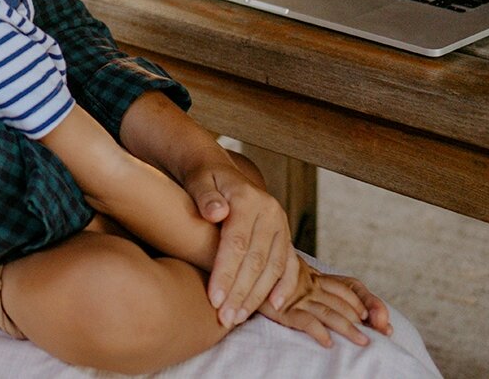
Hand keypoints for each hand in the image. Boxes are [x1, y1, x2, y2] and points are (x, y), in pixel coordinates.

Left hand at [180, 159, 296, 327]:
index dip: (226, 273)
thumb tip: (216, 213)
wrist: (218, 171)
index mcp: (247, 199)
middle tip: (224, 318)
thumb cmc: (203, 180)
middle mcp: (269, 212)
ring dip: (257, 296)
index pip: (237, 243)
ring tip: (237, 317)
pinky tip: (275, 306)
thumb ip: (205, 197)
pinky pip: (290, 264)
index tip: (214, 299)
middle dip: (240, 292)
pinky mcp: (284, 235)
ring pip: (273, 267)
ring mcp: (280, 224)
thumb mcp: (199, 180)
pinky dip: (285, 286)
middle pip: (256, 260)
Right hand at [256, 259, 393, 348]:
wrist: (234, 269)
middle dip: (362, 320)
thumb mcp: (288, 279)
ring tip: (363, 342)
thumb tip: (320, 307)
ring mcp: (296, 296)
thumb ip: (306, 289)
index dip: (364, 302)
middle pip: (342, 302)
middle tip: (379, 335)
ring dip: (347, 329)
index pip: (347, 287)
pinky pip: (304, 321)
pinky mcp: (282, 308)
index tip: (377, 318)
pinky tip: (328, 343)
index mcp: (313, 277)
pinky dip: (317, 331)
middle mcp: (308, 284)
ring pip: (328, 313)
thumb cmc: (260, 276)